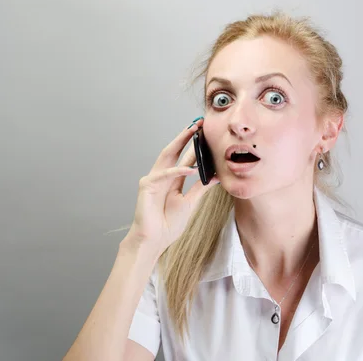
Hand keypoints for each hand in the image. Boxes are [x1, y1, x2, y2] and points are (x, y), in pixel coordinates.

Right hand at [121, 118, 219, 256]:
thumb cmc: (168, 224)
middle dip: (186, 136)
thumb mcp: (190, 203)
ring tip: (193, 131)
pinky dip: (178, 171)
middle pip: (175, 151)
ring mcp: (154, 179)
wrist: (154, 240)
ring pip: (167, 156)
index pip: (184, 157)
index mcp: (173, 179)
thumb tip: (216, 176)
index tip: (206, 133)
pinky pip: (164, 174)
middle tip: (199, 123)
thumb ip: (200, 189)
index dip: (194, 145)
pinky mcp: (147, 186)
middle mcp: (163, 176)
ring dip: (180, 142)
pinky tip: (191, 168)